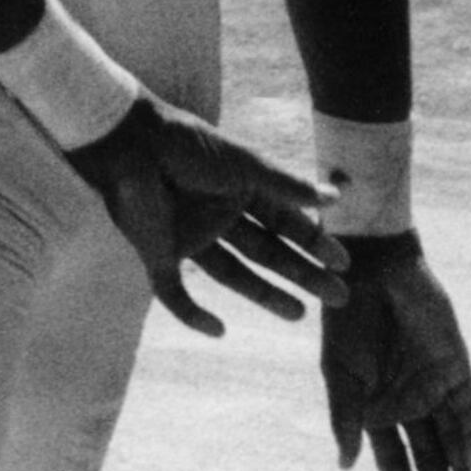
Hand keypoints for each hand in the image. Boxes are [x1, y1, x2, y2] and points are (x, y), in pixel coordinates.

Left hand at [64, 96, 346, 335]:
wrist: (128, 140)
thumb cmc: (185, 143)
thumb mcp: (243, 163)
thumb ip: (286, 184)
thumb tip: (336, 196)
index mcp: (236, 189)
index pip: (282, 221)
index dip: (312, 242)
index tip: (343, 263)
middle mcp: (214, 215)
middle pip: (265, 252)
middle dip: (300, 273)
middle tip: (339, 297)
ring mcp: (186, 235)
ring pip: (231, 274)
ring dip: (264, 293)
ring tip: (300, 313)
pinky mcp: (156, 252)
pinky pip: (173, 291)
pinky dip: (191, 314)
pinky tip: (217, 330)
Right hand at [325, 232, 470, 470]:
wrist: (370, 273)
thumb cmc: (346, 320)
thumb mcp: (339, 373)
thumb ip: (345, 417)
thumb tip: (345, 465)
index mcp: (374, 405)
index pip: (392, 457)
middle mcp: (407, 402)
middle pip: (427, 456)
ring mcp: (433, 387)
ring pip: (453, 441)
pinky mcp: (456, 369)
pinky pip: (470, 411)